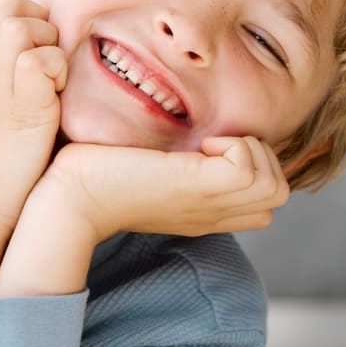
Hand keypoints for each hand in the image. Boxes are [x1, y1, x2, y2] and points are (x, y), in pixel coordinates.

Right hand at [0, 0, 66, 285]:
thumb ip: (0, 84)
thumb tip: (32, 69)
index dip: (12, 15)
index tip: (29, 52)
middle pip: (4, 2)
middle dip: (35, 19)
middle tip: (46, 64)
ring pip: (20, 20)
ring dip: (47, 42)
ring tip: (52, 82)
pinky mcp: (23, 106)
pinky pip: (42, 58)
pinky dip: (58, 72)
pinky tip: (56, 102)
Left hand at [48, 135, 291, 240]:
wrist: (68, 196)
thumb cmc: (91, 176)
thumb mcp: (142, 169)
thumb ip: (169, 160)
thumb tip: (181, 132)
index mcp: (202, 211)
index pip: (262, 201)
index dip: (251, 166)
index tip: (209, 148)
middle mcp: (211, 214)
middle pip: (278, 194)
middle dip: (259, 157)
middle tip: (212, 144)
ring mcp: (207, 205)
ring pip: (276, 186)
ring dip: (251, 151)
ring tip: (208, 144)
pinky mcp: (198, 188)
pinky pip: (252, 170)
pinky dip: (236, 146)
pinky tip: (200, 145)